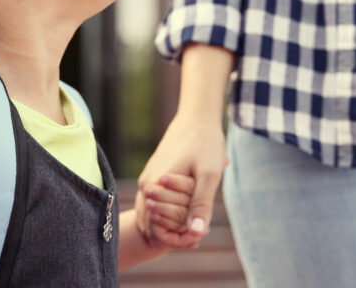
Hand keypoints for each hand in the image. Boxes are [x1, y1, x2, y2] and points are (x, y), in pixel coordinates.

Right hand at [136, 118, 227, 248]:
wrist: (197, 117)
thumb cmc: (205, 143)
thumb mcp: (209, 174)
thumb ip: (200, 204)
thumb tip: (196, 233)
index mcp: (154, 185)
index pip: (156, 227)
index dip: (179, 237)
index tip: (198, 238)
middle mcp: (145, 184)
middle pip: (152, 223)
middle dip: (174, 233)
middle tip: (196, 238)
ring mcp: (147, 179)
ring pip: (153, 213)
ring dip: (171, 223)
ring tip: (192, 229)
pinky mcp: (153, 176)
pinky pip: (155, 203)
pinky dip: (168, 213)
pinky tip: (185, 215)